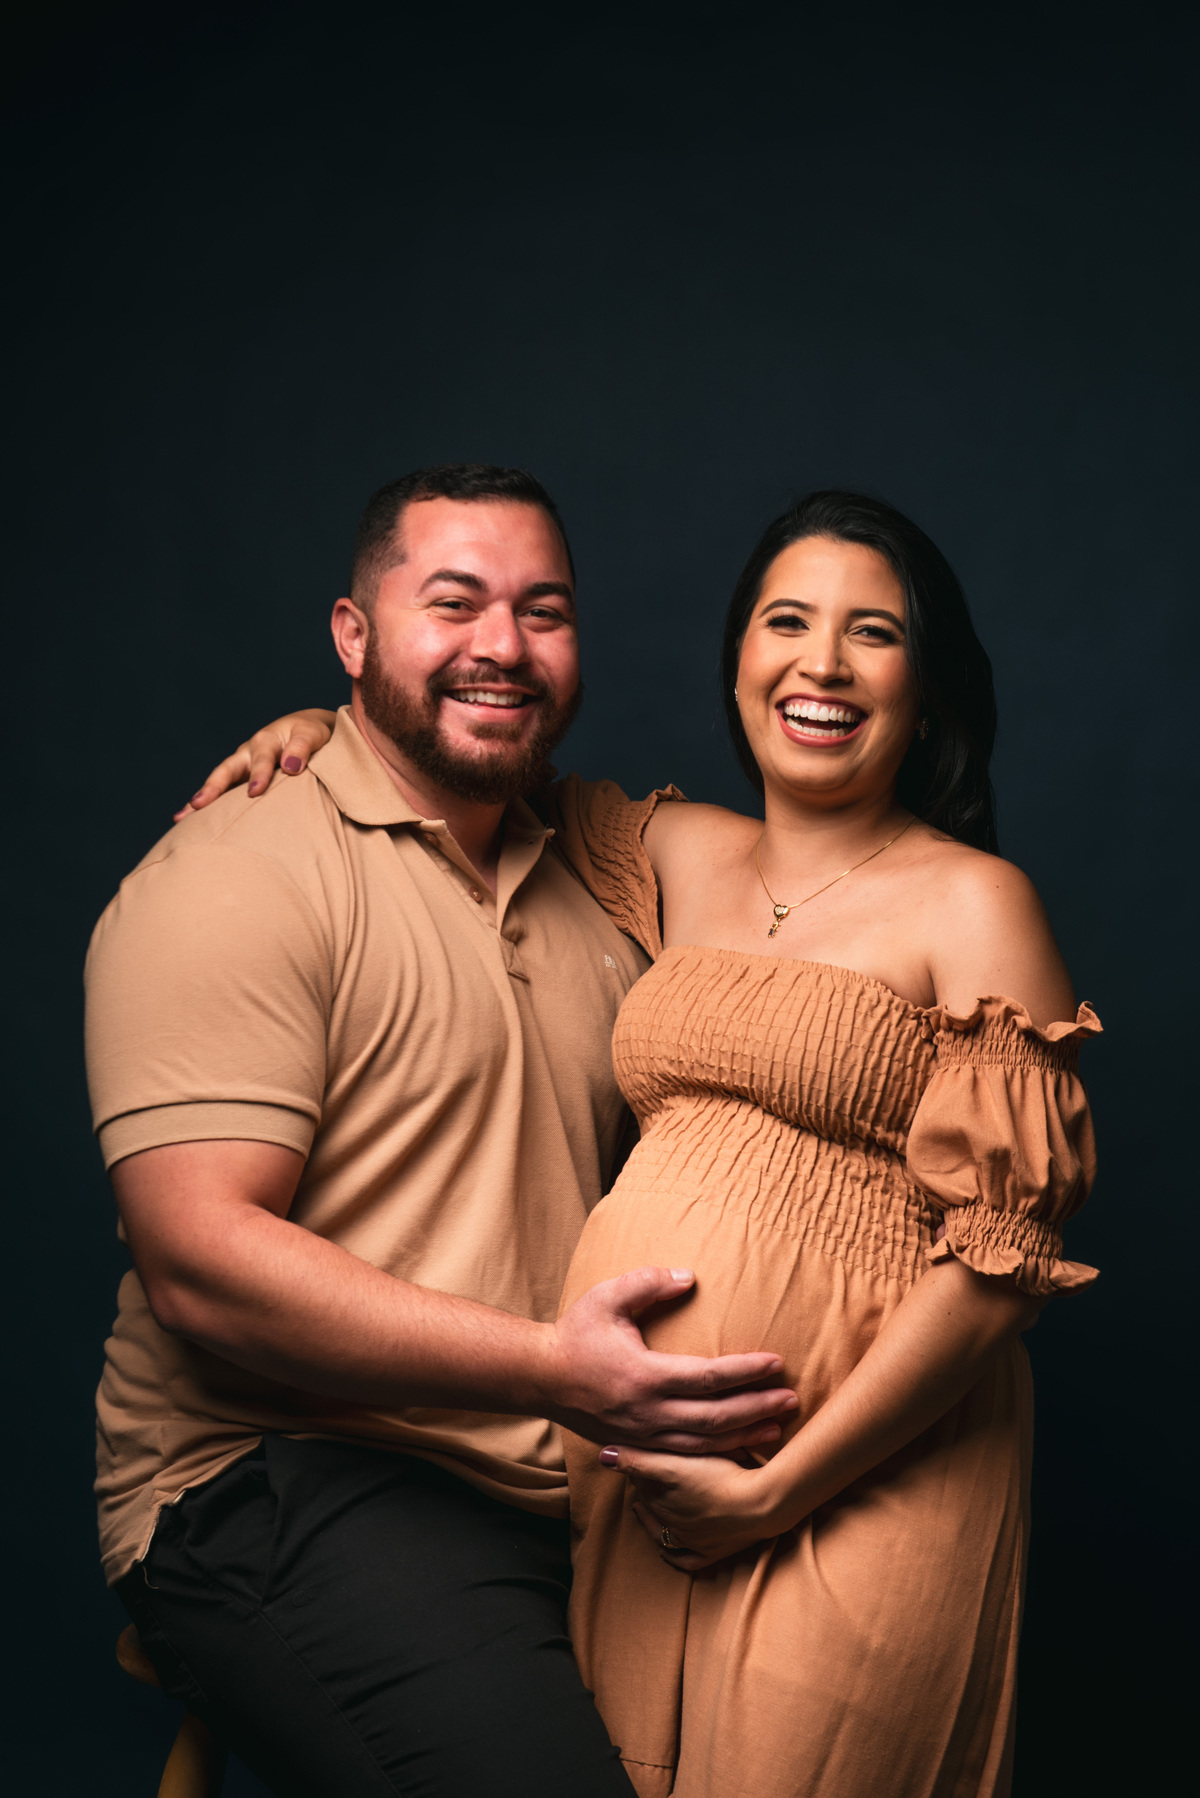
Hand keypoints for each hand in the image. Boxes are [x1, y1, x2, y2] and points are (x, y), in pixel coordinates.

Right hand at [174, 709, 336, 818]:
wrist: (307, 732)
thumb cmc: (311, 735)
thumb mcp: (311, 735)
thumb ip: (302, 749)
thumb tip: (291, 768)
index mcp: (266, 741)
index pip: (262, 759)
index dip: (259, 774)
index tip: (255, 792)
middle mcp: (247, 753)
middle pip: (227, 770)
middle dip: (213, 787)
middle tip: (198, 804)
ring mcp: (241, 767)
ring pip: (218, 782)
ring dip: (201, 799)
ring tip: (181, 818)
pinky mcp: (241, 779)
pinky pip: (222, 792)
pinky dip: (207, 805)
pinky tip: (189, 823)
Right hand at [545, 1266, 796, 1455]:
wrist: (540, 1377)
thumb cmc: (576, 1333)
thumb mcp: (608, 1297)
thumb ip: (648, 1283)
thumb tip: (689, 1278)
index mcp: (645, 1376)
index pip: (708, 1377)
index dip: (746, 1371)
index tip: (776, 1362)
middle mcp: (648, 1412)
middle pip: (716, 1418)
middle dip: (757, 1408)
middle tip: (792, 1398)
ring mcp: (644, 1435)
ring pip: (705, 1444)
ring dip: (745, 1435)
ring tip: (778, 1426)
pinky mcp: (639, 1446)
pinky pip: (687, 1457)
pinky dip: (719, 1455)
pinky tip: (741, 1447)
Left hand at [599, 1442, 786, 1571]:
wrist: (763, 1504)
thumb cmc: (723, 1475)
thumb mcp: (677, 1461)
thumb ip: (639, 1458)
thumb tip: (602, 1454)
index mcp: (662, 1499)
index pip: (640, 1480)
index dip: (640, 1465)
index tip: (643, 1451)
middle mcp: (671, 1522)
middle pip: (651, 1502)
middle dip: (647, 1488)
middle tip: (650, 1471)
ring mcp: (690, 1540)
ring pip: (662, 1530)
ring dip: (653, 1516)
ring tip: (646, 1503)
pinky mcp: (710, 1553)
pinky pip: (683, 1559)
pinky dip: (671, 1553)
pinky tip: (665, 1548)